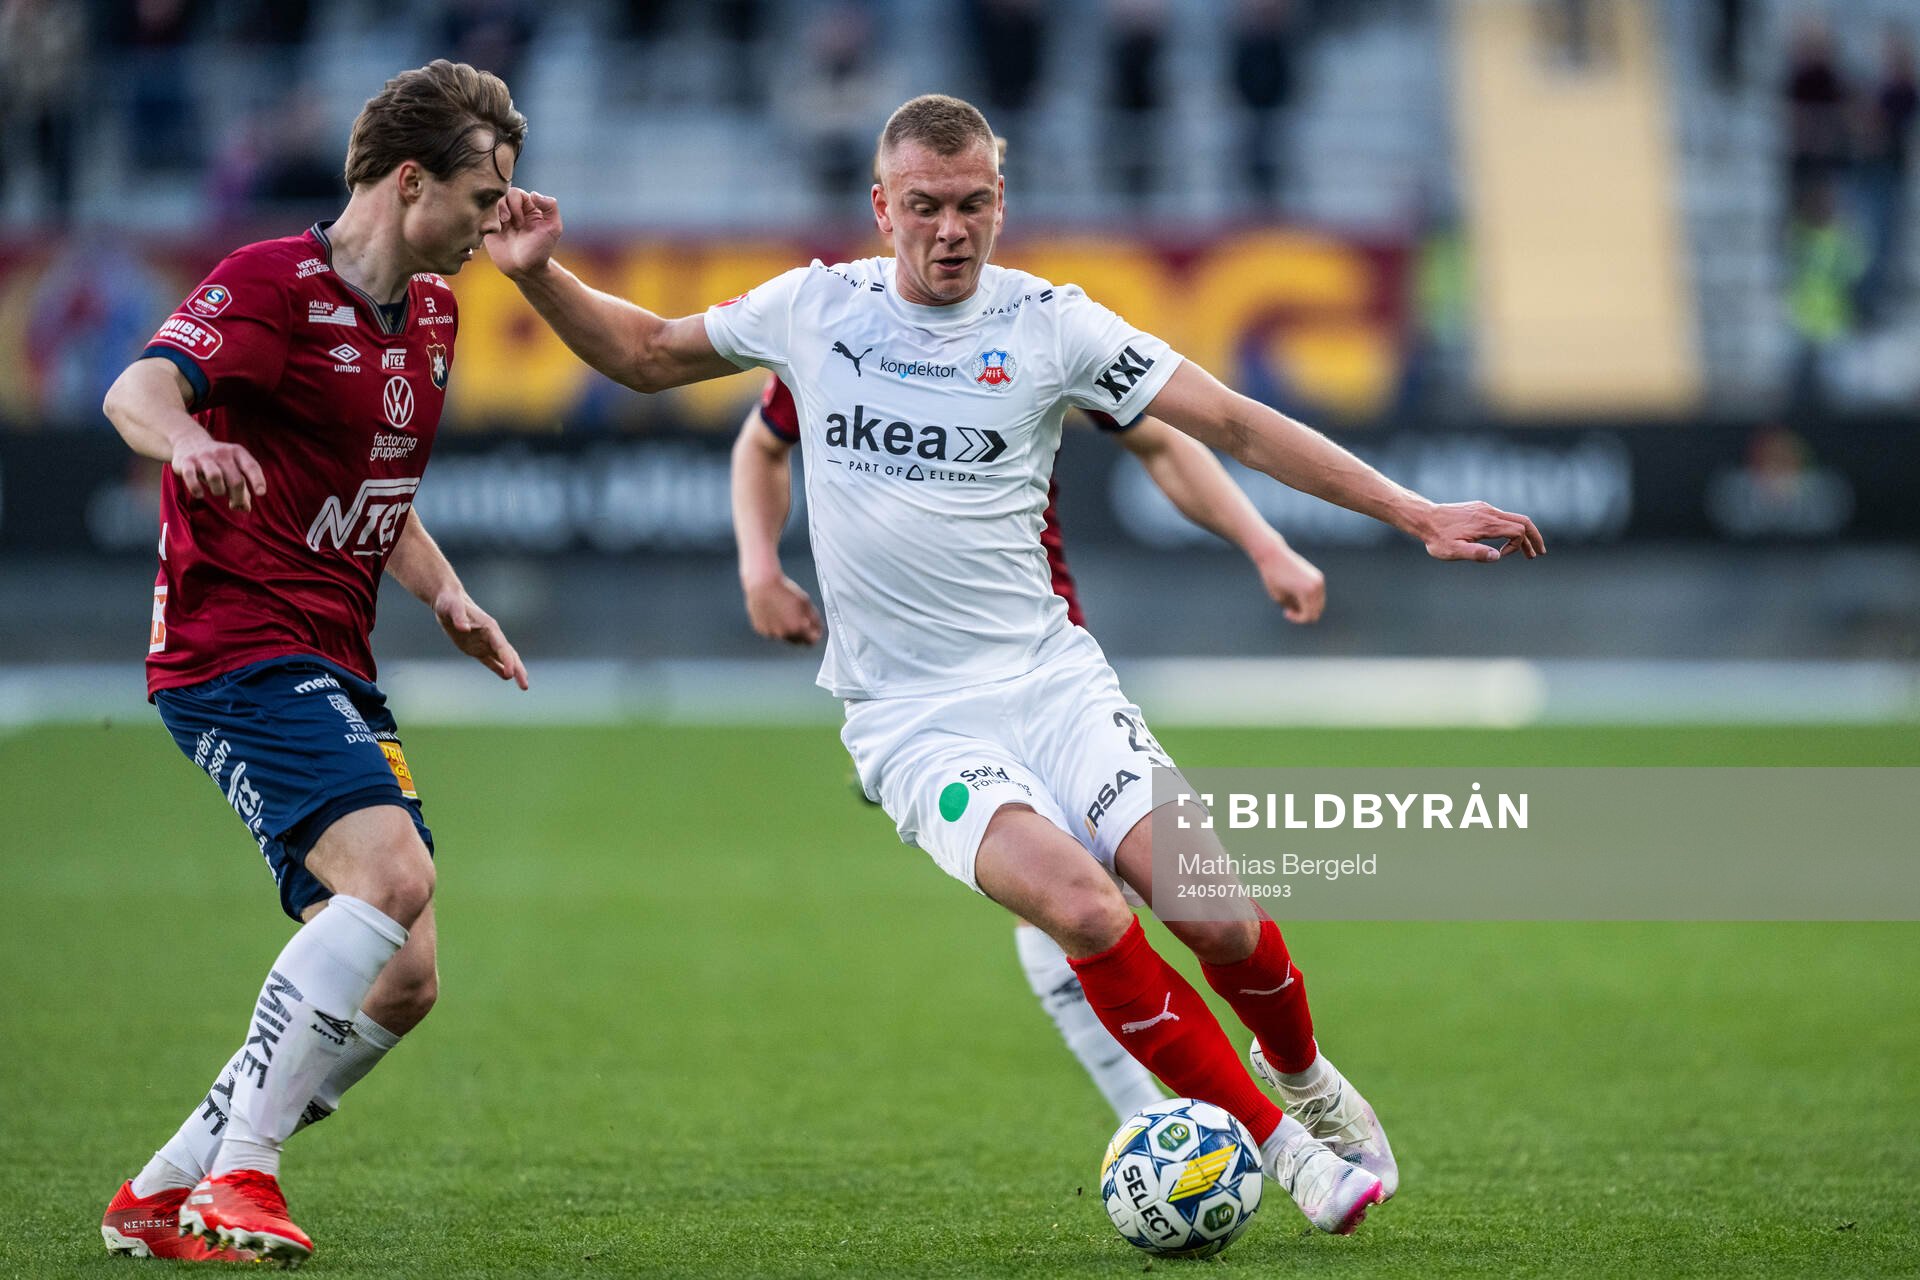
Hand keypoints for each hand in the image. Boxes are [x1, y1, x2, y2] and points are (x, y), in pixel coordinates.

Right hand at [172, 431, 265, 511]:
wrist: (190, 441)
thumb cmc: (218, 462)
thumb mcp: (233, 470)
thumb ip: (242, 489)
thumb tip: (246, 509)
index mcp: (237, 452)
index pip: (251, 466)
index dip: (257, 480)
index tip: (261, 493)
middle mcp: (222, 452)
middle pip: (235, 479)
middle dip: (237, 497)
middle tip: (234, 505)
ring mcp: (203, 456)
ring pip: (215, 476)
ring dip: (218, 491)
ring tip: (218, 492)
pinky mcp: (186, 462)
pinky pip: (190, 476)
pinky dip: (196, 488)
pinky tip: (200, 494)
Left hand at [434, 589, 529, 688]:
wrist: (447, 601)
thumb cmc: (449, 602)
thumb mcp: (451, 607)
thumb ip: (458, 617)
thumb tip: (463, 628)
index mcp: (489, 627)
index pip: (502, 646)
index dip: (507, 660)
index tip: (511, 674)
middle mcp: (491, 636)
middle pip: (509, 655)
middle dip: (518, 670)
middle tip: (525, 686)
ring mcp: (484, 643)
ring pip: (503, 659)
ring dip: (513, 671)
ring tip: (523, 686)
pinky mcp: (476, 648)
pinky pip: (490, 661)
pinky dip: (498, 669)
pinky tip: (506, 677)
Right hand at [484, 187, 563, 279]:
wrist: (524, 270)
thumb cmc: (540, 250)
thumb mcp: (553, 227)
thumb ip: (550, 207)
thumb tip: (534, 193)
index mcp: (527, 207)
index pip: (515, 193)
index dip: (516, 204)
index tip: (522, 222)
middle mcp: (513, 211)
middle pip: (500, 195)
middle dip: (505, 207)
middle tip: (511, 224)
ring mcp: (499, 219)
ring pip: (489, 204)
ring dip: (495, 213)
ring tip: (503, 227)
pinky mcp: (489, 229)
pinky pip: (480, 216)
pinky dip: (485, 220)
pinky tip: (493, 231)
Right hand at [744, 573, 823, 645]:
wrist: (762, 584)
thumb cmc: (785, 590)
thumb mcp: (806, 602)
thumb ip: (814, 619)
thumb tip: (818, 629)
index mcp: (798, 628)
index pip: (811, 642)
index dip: (815, 635)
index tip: (815, 629)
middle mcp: (784, 634)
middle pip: (798, 641)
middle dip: (802, 633)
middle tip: (799, 618)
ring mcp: (771, 633)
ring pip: (784, 636)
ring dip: (787, 629)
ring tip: (784, 611)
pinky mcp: (761, 630)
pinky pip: (772, 632)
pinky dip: (774, 626)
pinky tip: (773, 612)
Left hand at [1253, 541, 1325, 622]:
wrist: (1273, 555)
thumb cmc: (1273, 577)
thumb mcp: (1280, 598)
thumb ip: (1294, 609)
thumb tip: (1306, 615)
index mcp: (1306, 593)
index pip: (1308, 616)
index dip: (1297, 619)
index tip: (1285, 612)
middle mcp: (1316, 586)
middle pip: (1316, 612)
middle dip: (1303, 614)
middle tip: (1289, 608)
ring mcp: (1319, 581)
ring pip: (1319, 604)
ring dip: (1308, 607)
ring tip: (1292, 600)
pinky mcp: (1318, 576)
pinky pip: (1318, 595)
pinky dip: (1310, 599)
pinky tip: (1296, 594)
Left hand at [1415, 500, 1544, 562]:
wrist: (1424, 518)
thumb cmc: (1437, 538)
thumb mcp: (1453, 551)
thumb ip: (1476, 553)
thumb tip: (1497, 557)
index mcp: (1486, 524)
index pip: (1517, 530)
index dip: (1517, 546)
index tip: (1501, 555)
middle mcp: (1489, 512)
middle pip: (1523, 521)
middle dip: (1534, 537)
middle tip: (1540, 553)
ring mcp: (1485, 508)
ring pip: (1514, 518)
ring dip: (1523, 534)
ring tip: (1528, 552)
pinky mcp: (1480, 508)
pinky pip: (1503, 517)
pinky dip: (1511, 529)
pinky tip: (1507, 540)